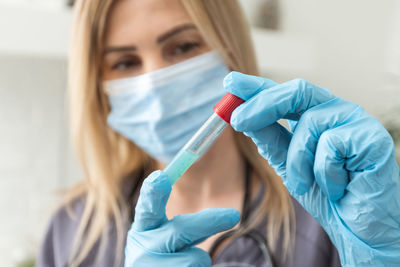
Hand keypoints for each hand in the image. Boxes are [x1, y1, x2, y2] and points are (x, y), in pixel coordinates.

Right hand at [124, 170, 239, 266]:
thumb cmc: (159, 256)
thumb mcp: (164, 237)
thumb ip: (183, 226)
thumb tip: (226, 215)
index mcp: (142, 229)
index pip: (146, 209)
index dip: (152, 194)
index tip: (160, 177)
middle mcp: (142, 249)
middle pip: (181, 231)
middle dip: (208, 222)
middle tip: (234, 214)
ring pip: (195, 258)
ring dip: (198, 258)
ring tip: (183, 264)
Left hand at [225, 71, 399, 265]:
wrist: (359, 231)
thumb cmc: (327, 196)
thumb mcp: (289, 164)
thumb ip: (270, 139)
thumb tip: (244, 115)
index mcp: (317, 116)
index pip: (285, 93)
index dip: (257, 86)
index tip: (230, 82)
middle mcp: (337, 112)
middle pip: (297, 92)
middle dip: (262, 105)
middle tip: (237, 120)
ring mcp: (358, 122)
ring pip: (309, 124)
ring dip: (297, 162)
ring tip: (305, 184)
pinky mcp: (373, 138)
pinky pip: (331, 145)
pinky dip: (324, 173)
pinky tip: (338, 187)